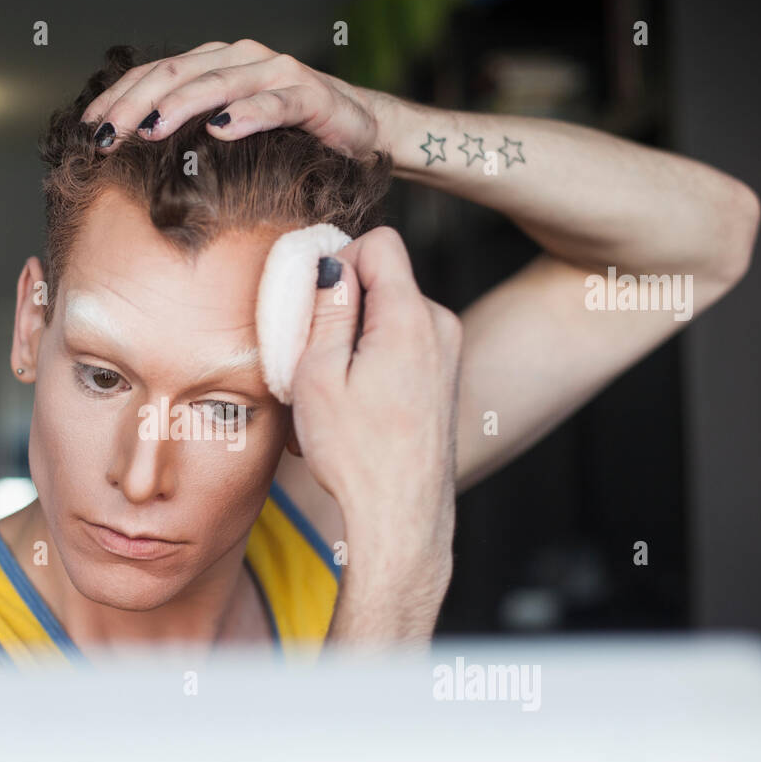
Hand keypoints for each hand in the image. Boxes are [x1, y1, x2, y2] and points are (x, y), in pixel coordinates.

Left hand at [79, 39, 385, 159]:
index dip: (120, 98)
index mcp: (213, 65)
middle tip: (108, 133)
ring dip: (182, 105)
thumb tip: (133, 157)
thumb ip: (191, 133)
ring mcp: (276, 73)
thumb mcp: (231, 134)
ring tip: (152, 128)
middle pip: (176, 74)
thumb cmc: (288, 136)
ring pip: (218, 82)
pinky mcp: (310, 95)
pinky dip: (247, 113)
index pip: (154, 76)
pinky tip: (222, 128)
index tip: (89, 128)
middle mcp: (240, 59)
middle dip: (137, 103)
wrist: (358, 130)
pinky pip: (275, 102)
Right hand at [290, 227, 460, 632]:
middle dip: (343, 306)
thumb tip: (328, 263)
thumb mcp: (318, 375)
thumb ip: (325, 309)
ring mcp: (449, 353)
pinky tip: (352, 407)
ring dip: (354, 339)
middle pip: (384, 280)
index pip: (380, 243)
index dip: (340, 260)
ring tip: (331, 393)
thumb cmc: (357, 455)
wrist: (401, 518)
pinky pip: (403, 345)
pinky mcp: (445, 377)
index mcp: (412, 318)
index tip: (315, 303)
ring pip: (390, 315)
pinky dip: (372, 362)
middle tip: (312, 358)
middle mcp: (441, 326)